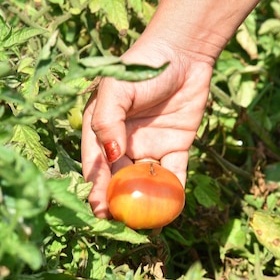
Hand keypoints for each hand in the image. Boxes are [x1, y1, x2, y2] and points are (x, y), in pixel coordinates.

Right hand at [81, 44, 213, 217]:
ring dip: (145, 204)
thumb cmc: (142, 66)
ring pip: (145, 182)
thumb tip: (110, 156)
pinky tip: (171, 209)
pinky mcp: (175, 148)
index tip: (98, 210)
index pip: (96, 165)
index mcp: (102, 130)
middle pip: (119, 179)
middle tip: (121, 225)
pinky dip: (173, 191)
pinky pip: (174, 174)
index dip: (96, 189)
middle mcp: (123, 143)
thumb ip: (108, 121)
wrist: (183, 52)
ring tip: (146, 226)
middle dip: (119, 203)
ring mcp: (149, 147)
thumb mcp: (117, 89)